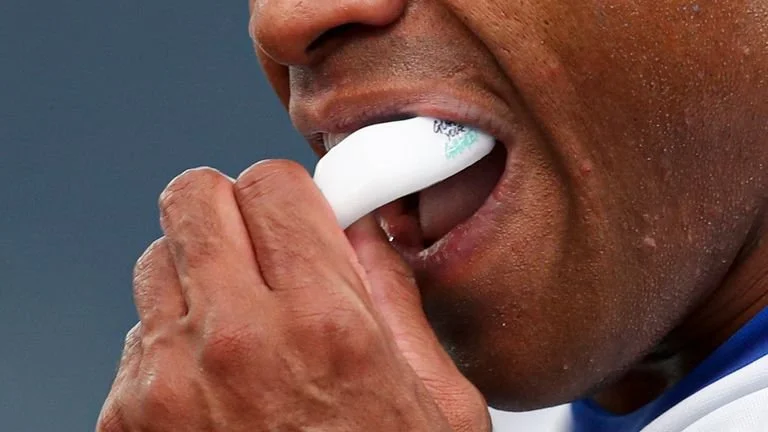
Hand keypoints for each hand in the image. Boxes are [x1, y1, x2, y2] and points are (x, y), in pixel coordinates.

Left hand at [96, 161, 488, 430]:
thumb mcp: (439, 406)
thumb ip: (397, 299)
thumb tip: (366, 234)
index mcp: (325, 328)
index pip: (274, 185)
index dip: (289, 194)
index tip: (298, 215)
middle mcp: (236, 344)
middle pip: (193, 198)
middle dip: (230, 210)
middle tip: (259, 246)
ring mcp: (168, 383)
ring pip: (157, 261)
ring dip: (199, 276)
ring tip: (241, 327)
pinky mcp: (127, 420)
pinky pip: (140, 336)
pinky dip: (174, 342)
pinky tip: (218, 386)